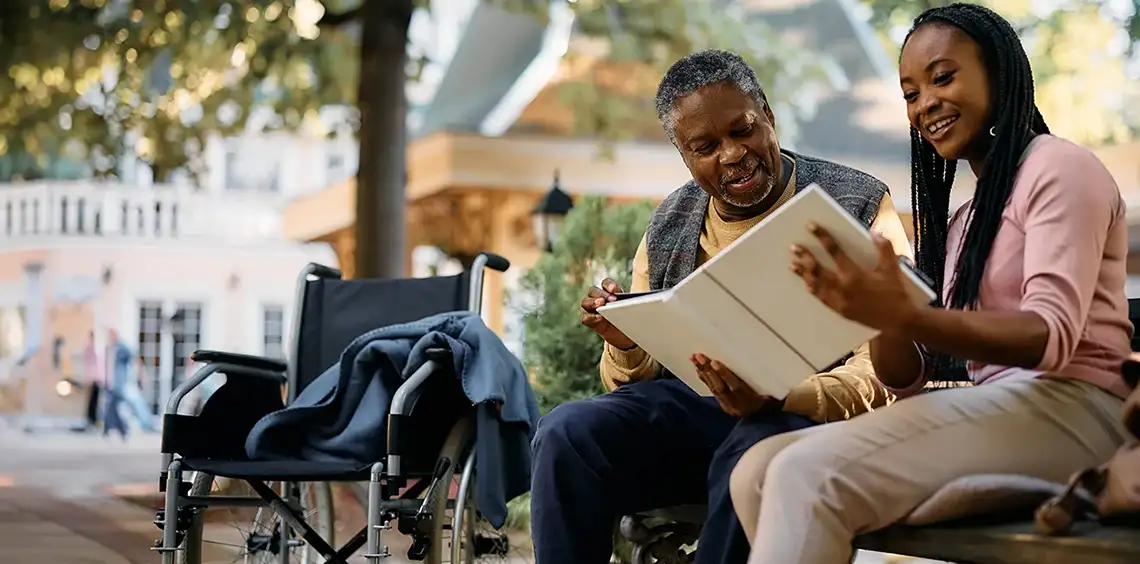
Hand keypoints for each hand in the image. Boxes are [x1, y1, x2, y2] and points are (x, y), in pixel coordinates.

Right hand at [580, 278, 635, 349]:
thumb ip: (634, 304)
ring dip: (592, 302)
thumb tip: (648, 303)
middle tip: (610, 300)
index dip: (609, 285)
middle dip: (601, 294)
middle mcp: (599, 299)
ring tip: (600, 305)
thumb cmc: (631, 319)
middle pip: (594, 291)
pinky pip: (585, 318)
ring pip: (586, 302)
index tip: (615, 290)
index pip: (605, 284)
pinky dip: (589, 318)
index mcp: (610, 293)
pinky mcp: (592, 323)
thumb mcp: (634, 310)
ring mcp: (594, 311)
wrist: (628, 337)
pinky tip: (597, 319)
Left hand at [691, 353, 778, 416]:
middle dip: (709, 371)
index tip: (715, 362)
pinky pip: (713, 392)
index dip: (724, 374)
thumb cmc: (773, 398)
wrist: (771, 418)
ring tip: (695, 359)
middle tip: (700, 356)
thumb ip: (762, 379)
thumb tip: (758, 359)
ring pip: (714, 389)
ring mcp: (730, 408)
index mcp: (752, 401)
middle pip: (720, 388)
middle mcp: (739, 406)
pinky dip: (706, 379)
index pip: (735, 387)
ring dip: (704, 373)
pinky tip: (698, 370)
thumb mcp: (771, 390)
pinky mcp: (725, 407)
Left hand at [791, 224, 919, 333]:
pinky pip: (822, 299)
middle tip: (794, 248)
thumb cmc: (897, 293)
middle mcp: (843, 288)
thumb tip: (875, 232)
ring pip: (817, 285)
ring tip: (793, 265)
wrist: (900, 321)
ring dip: (804, 274)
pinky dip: (814, 290)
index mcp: (855, 274)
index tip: (811, 226)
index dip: (822, 237)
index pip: (834, 251)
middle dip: (805, 257)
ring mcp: (840, 301)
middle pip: (818, 270)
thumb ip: (884, 248)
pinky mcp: (841, 311)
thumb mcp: (892, 268)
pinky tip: (808, 285)